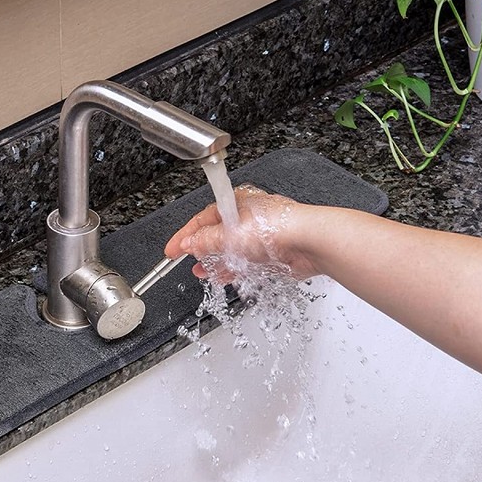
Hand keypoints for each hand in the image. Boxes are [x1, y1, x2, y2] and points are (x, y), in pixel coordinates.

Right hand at [164, 185, 319, 281]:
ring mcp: (260, 235)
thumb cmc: (276, 227)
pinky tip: (223, 277)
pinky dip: (231, 270)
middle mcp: (248, 217)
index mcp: (236, 203)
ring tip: (201, 273)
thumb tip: (189, 244)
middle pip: (216, 234)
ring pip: (230, 250)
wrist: (309, 242)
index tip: (171, 249)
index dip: (184, 235)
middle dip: (199, 250)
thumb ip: (205, 241)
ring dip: (214, 263)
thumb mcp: (229, 235)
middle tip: (185, 261)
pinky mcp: (271, 253)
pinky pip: (245, 262)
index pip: (202, 219)